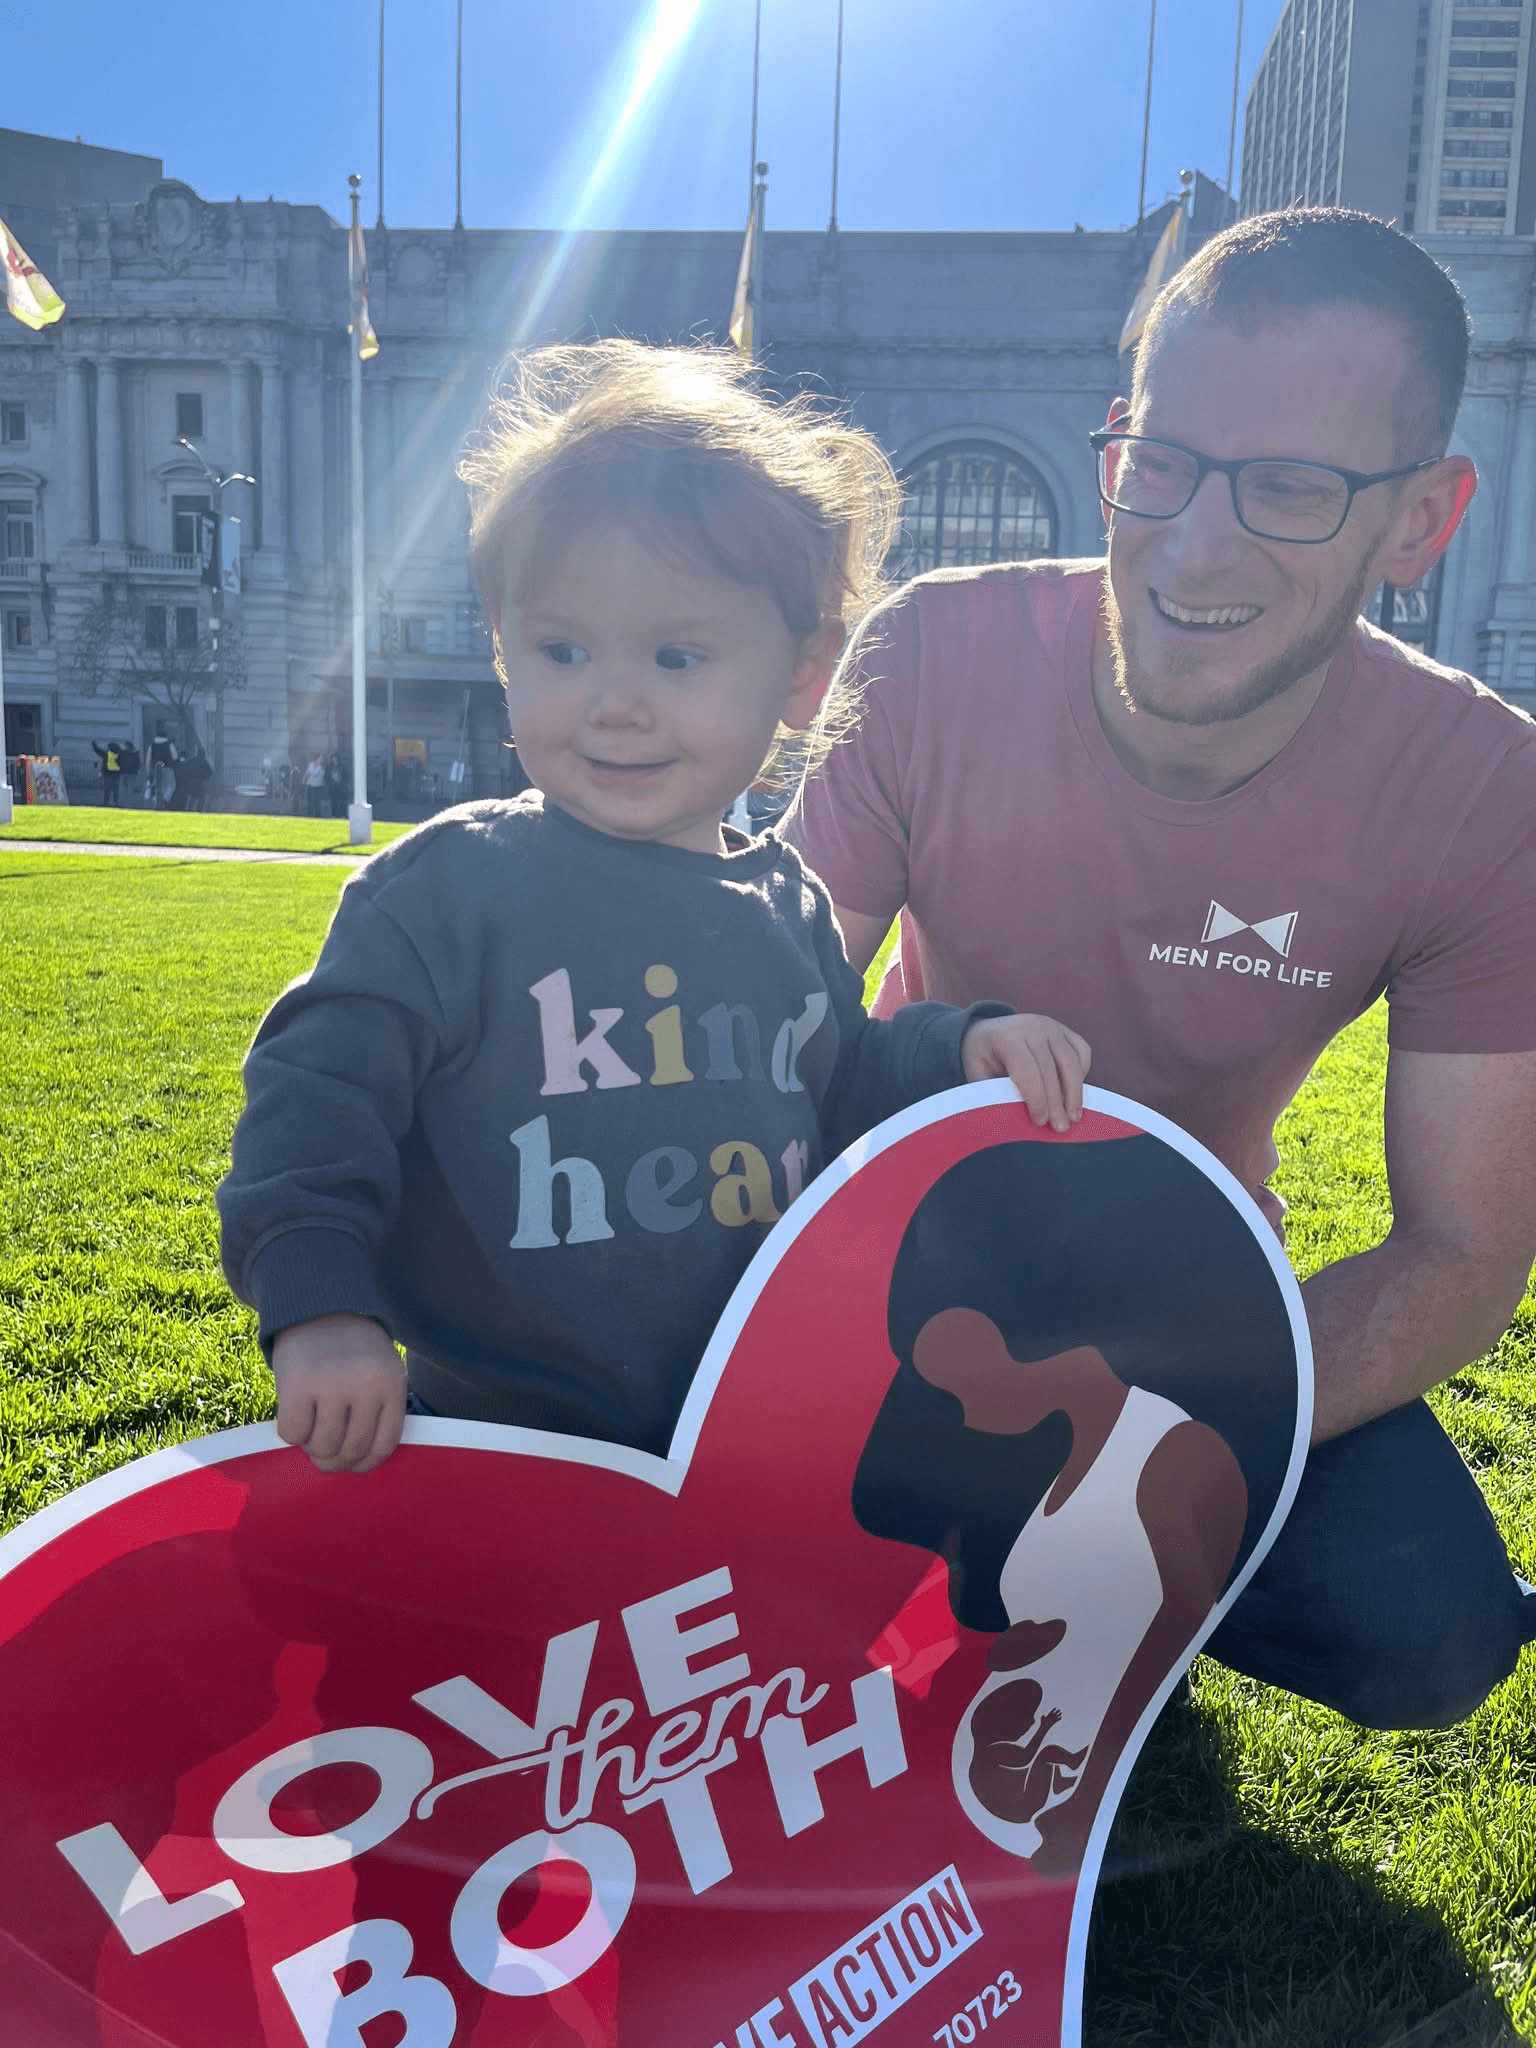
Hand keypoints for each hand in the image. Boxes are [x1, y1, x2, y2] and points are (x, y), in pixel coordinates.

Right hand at [271, 1313, 407, 1474]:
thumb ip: (375, 1411)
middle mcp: (364, 1385)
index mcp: (390, 1384)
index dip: (366, 1464)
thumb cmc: (350, 1352)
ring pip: (322, 1446)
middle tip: (324, 1452)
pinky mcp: (296, 1385)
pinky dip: (292, 1433)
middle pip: (351, 1449)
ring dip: (313, 1447)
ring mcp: (330, 1384)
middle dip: (335, 1460)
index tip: (353, 1465)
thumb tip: (358, 1464)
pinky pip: (293, 1434)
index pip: (384, 1444)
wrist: (317, 1309)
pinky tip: (296, 1415)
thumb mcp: (378, 1373)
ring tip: (312, 1430)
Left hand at [961, 1014, 1090, 1132]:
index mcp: (1006, 1037)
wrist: (989, 1030)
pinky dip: (1082, 1074)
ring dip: (1075, 1092)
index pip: (1026, 1069)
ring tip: (1074, 1117)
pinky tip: (1075, 1094)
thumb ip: (992, 1092)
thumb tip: (1010, 1121)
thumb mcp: (977, 1072)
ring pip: (1071, 1061)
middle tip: (1060, 1128)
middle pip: (1051, 1068)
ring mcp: (1051, 1026)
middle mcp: (1031, 1027)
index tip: (1040, 1121)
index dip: (1035, 1097)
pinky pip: (1082, 1051)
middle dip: (1057, 1102)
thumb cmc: (983, 1058)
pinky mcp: (1066, 1031)